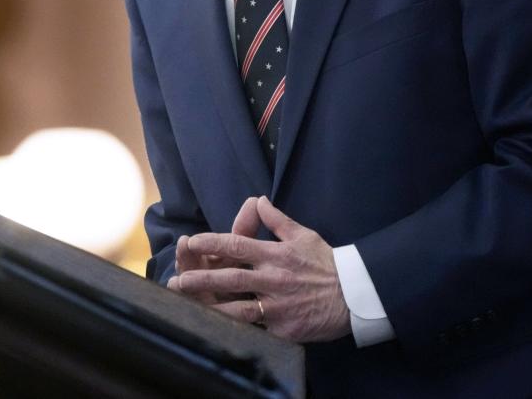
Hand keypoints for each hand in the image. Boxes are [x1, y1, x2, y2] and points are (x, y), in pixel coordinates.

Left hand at [174, 196, 350, 342]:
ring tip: (187, 307)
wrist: (354, 296)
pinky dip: (235, 330)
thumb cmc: (326, 263)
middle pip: (231, 277)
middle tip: (177, 280)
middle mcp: (273, 279)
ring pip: (238, 308)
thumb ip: (276, 219)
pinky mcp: (283, 328)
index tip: (192, 241)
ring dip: (210, 307)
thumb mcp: (302, 235)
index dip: (212, 242)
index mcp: (275, 254)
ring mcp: (277, 306)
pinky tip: (213, 331)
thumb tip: (257, 199)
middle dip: (202, 279)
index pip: (238, 244)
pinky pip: (255, 329)